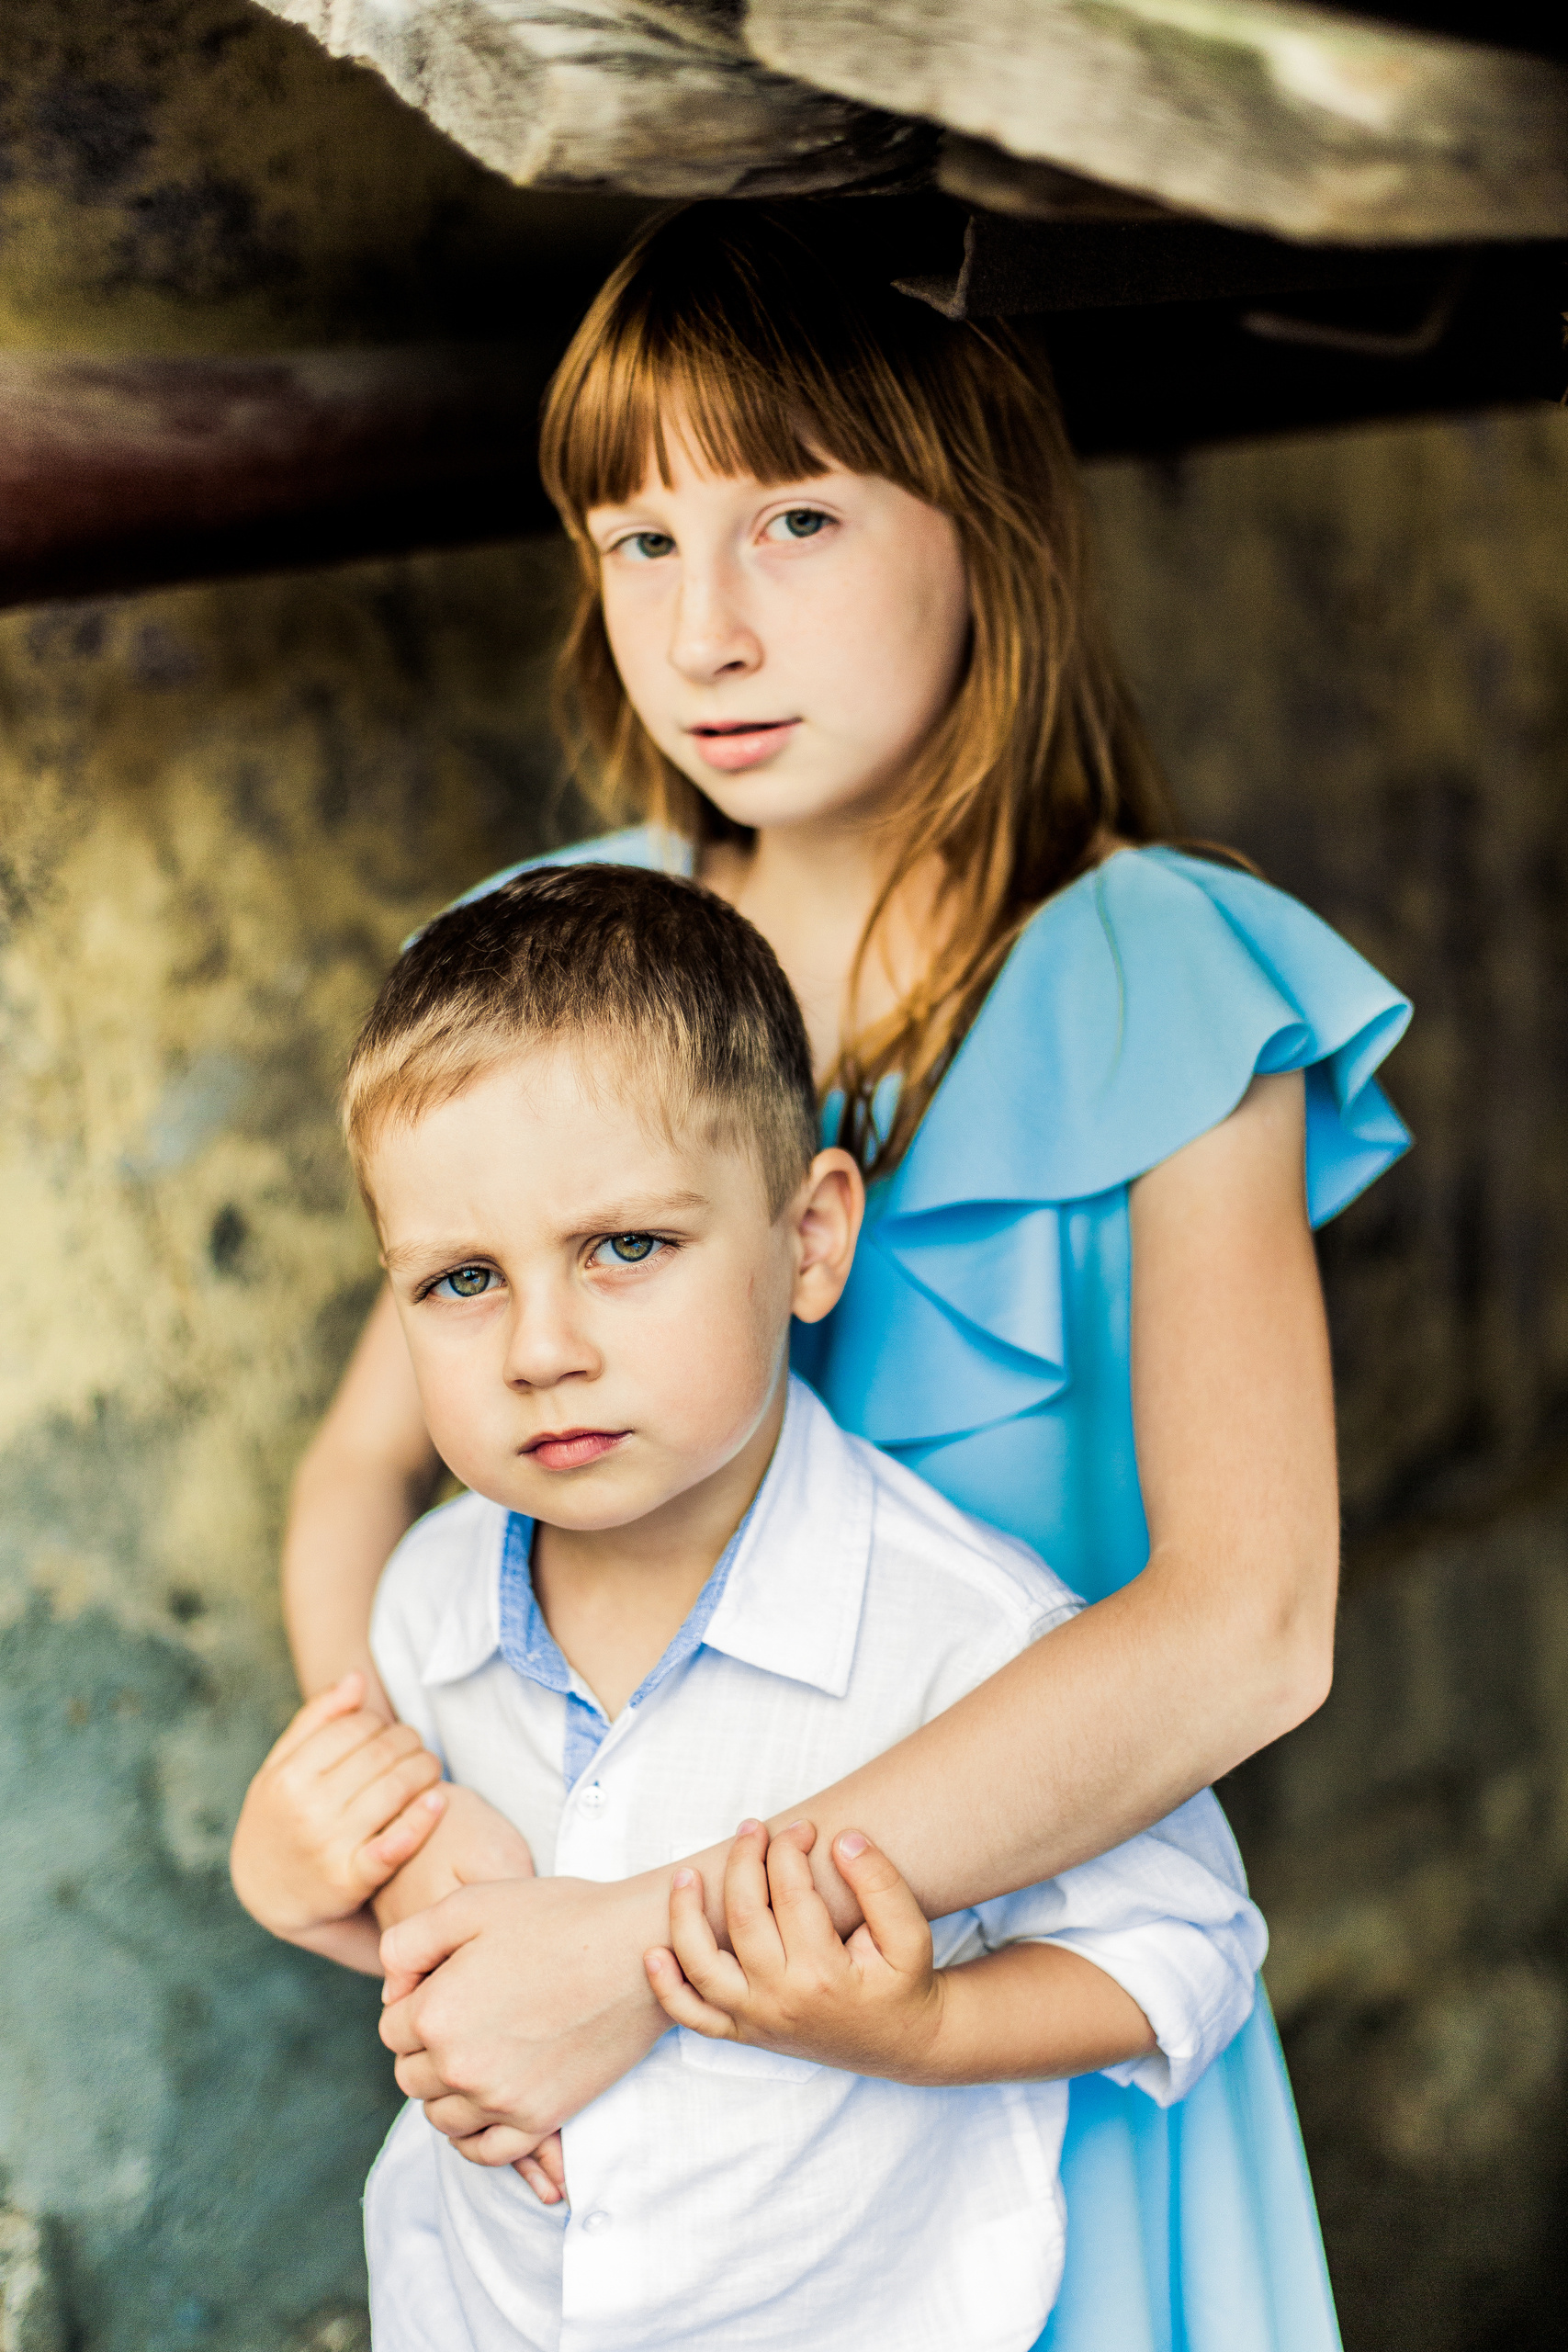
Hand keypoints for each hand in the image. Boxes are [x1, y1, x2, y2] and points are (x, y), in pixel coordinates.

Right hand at [230, 1674, 445, 1939]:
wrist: (266, 1894)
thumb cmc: (281, 1816)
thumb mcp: (281, 1767)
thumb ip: (316, 1719)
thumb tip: (358, 1677)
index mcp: (288, 1775)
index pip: (355, 1726)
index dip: (382, 1723)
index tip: (389, 1732)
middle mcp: (306, 1809)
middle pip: (381, 1754)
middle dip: (410, 1742)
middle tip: (418, 1747)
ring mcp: (329, 1846)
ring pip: (397, 1789)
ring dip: (426, 1771)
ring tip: (430, 1769)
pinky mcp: (351, 1880)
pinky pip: (396, 1844)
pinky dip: (423, 1820)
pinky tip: (439, 1802)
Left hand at [369, 1788, 567, 2206]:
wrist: (636, 1947)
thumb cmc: (557, 1917)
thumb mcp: (470, 1904)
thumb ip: (406, 1942)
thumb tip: (389, 1991)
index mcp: (434, 2014)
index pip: (391, 2027)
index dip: (413, 2000)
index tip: (447, 1980)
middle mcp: (459, 2067)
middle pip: (410, 2076)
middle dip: (425, 2047)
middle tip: (464, 2014)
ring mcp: (500, 2100)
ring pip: (440, 2116)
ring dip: (446, 2089)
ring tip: (476, 2052)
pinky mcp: (539, 2120)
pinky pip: (484, 2152)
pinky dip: (473, 2136)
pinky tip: (482, 2106)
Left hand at [645, 1821, 945, 2079]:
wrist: (901, 2043)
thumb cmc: (903, 1983)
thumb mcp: (911, 1934)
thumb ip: (882, 1884)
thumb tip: (844, 1839)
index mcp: (824, 1976)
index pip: (792, 1894)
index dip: (792, 1848)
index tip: (803, 1826)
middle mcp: (780, 2002)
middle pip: (744, 1917)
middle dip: (745, 1861)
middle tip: (755, 1828)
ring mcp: (756, 2021)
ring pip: (702, 1966)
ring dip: (685, 1917)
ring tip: (687, 1875)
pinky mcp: (744, 2033)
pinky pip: (693, 2016)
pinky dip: (668, 1987)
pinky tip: (654, 1952)